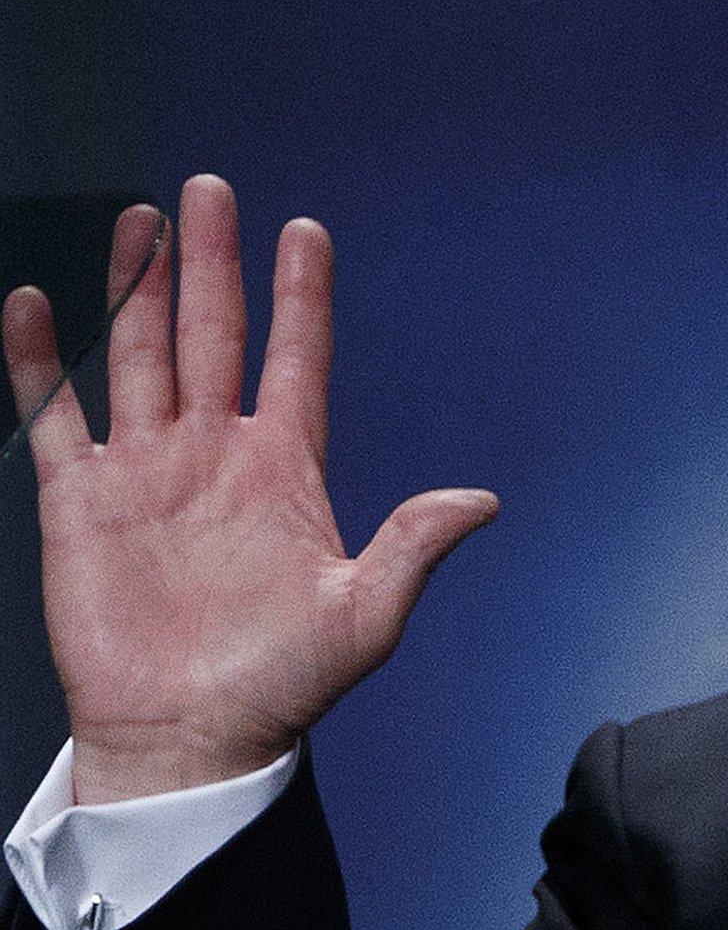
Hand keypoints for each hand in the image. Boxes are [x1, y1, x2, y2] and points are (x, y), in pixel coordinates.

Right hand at [2, 175, 497, 804]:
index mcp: (285, 470)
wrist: (190, 740)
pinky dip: (42, 360)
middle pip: (213, 335)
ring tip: (140, 221)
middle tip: (208, 190)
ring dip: (136, 290)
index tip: (306, 232)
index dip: (301, 297)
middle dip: (211, 263)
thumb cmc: (280, 686)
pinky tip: (35, 303)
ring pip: (138, 356)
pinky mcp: (81, 501)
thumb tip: (481, 500)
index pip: (297, 360)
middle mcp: (216, 455)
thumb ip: (413, 546)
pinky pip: (57, 414)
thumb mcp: (366, 615)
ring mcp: (148, 471)